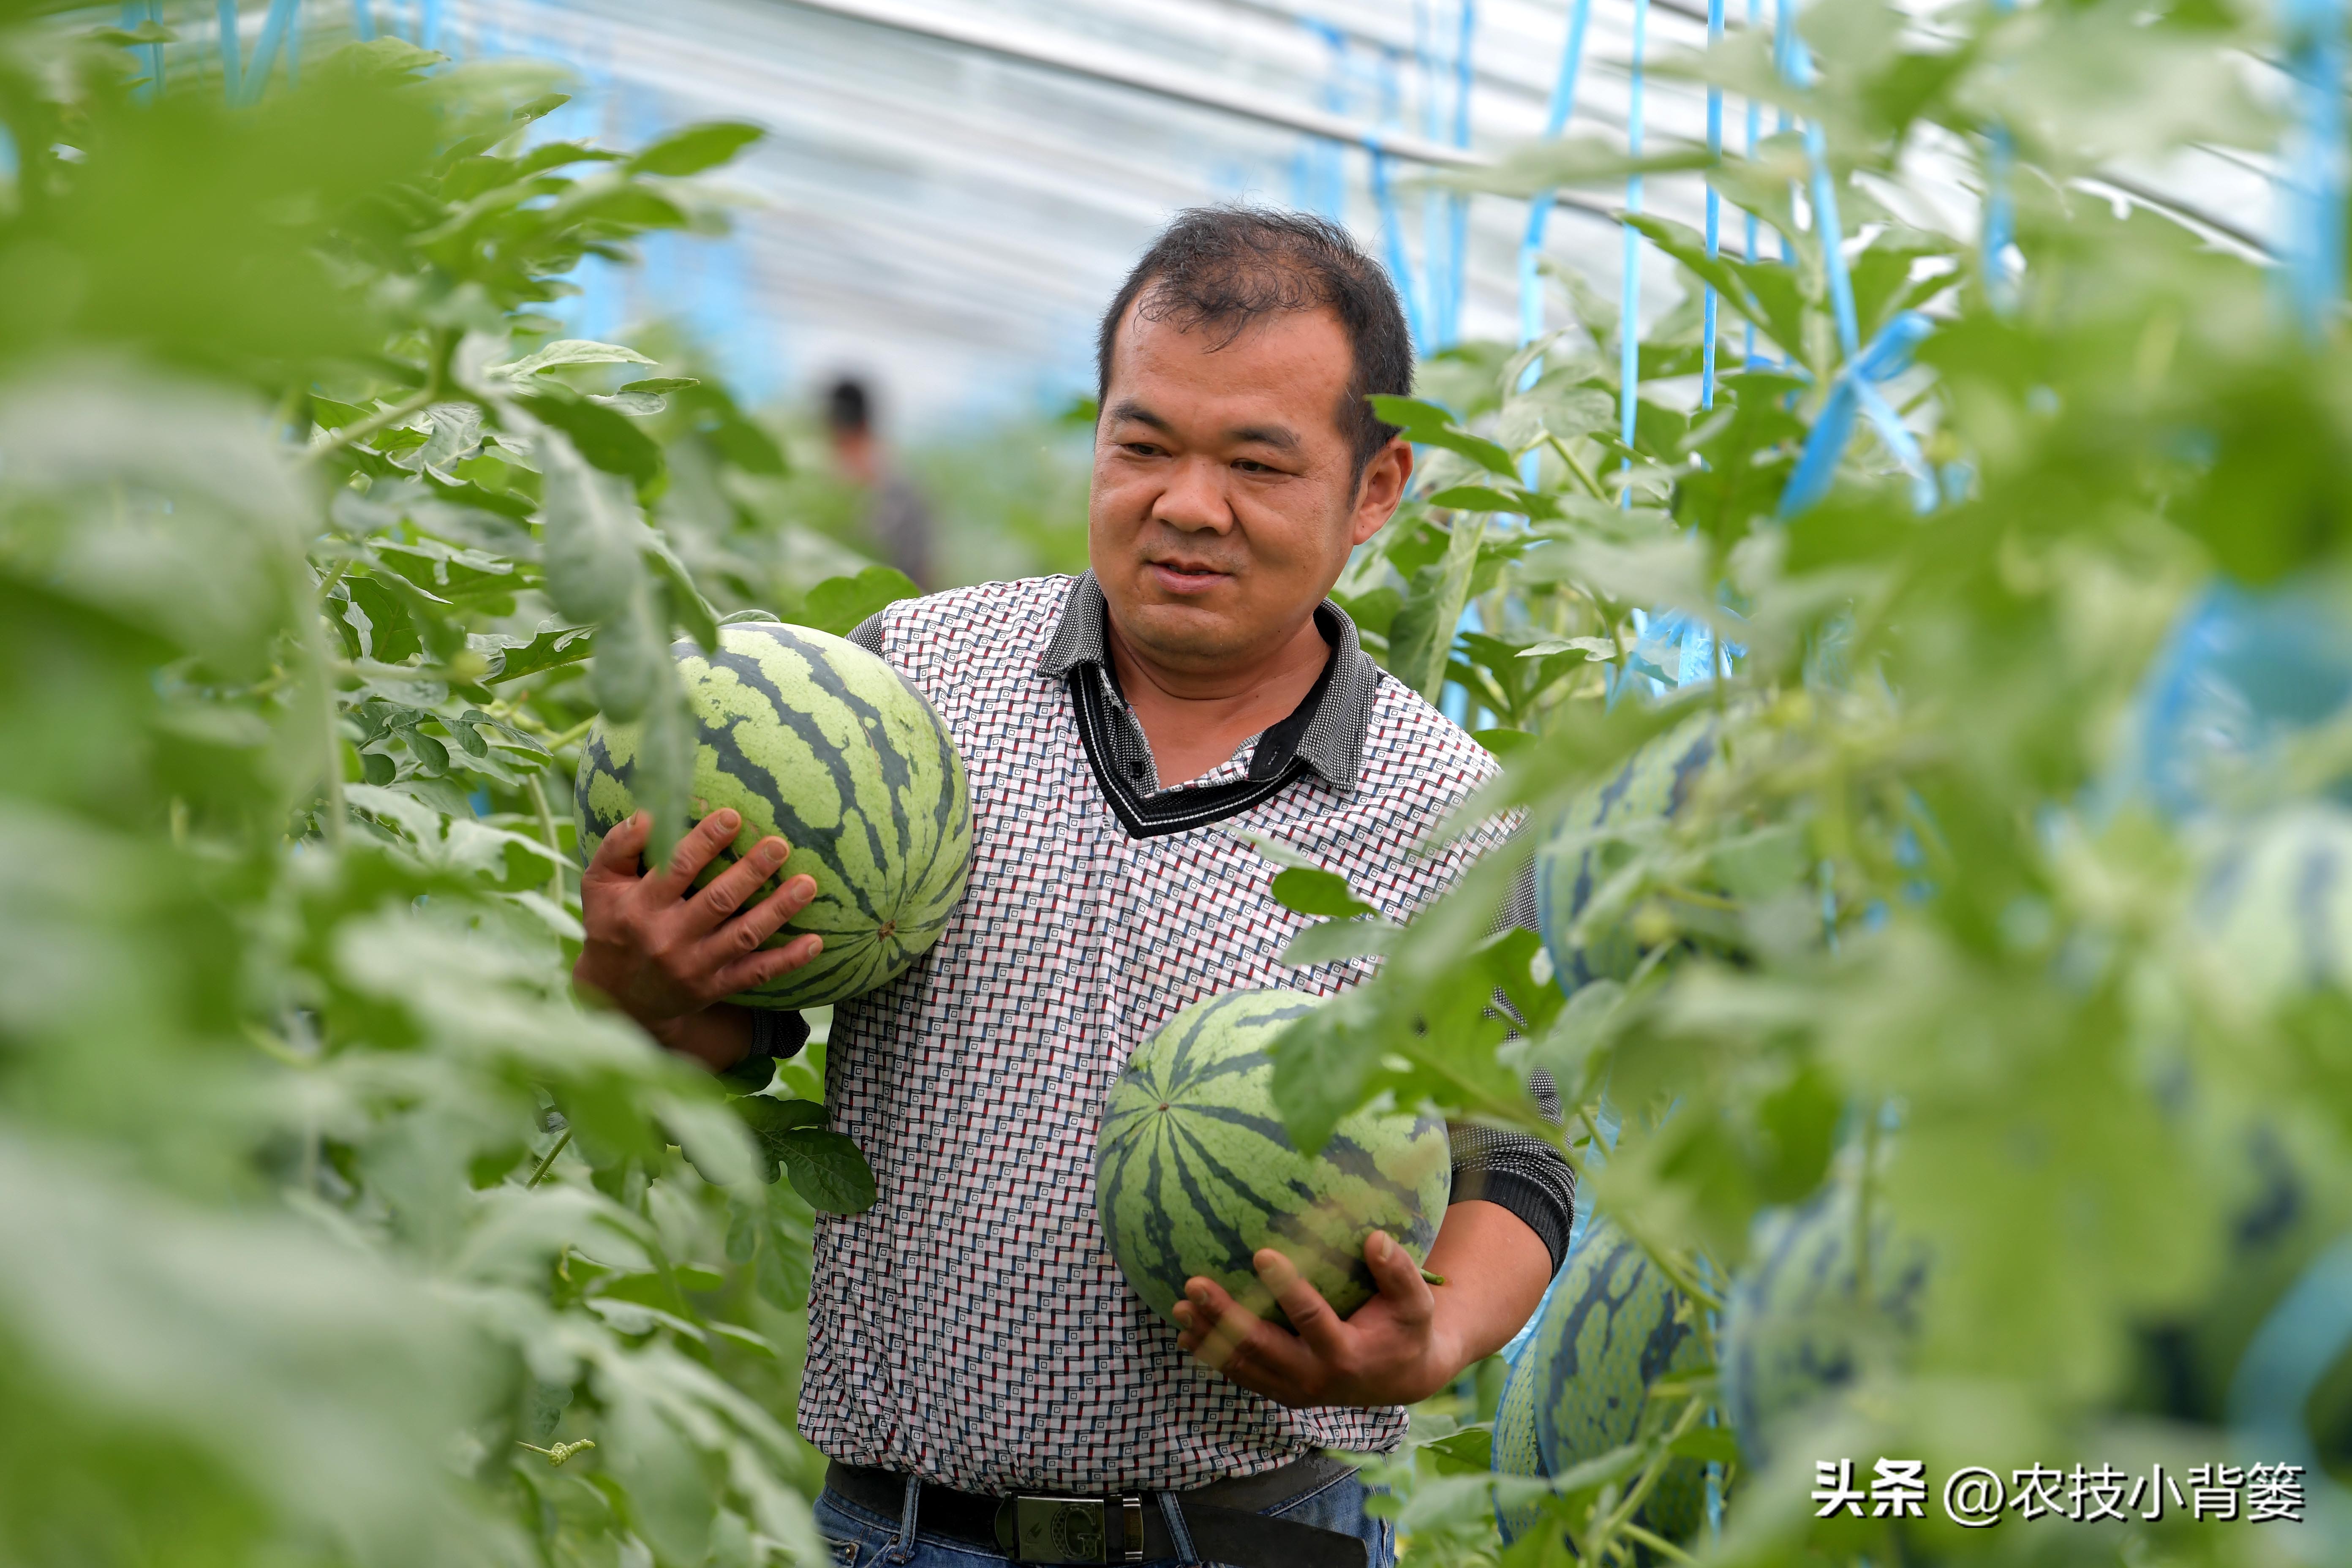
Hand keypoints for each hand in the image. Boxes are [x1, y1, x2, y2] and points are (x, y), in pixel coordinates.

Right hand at [573, 809, 821, 1066]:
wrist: (616, 997)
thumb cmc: (612, 926)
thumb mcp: (600, 885)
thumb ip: (619, 846)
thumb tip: (648, 812)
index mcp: (640, 907)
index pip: (677, 868)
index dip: (706, 841)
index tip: (733, 816)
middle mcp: (668, 938)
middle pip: (718, 901)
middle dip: (752, 871)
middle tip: (780, 844)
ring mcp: (694, 967)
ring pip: (744, 936)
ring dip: (779, 910)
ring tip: (809, 884)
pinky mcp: (714, 988)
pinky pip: (756, 974)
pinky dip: (788, 960)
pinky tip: (816, 941)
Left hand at [1170, 1230, 1459, 1408]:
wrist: (1401, 1378)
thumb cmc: (1407, 1329)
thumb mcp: (1415, 1303)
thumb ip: (1399, 1272)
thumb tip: (1376, 1238)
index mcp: (1347, 1355)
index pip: (1312, 1319)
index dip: (1287, 1288)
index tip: (1261, 1253)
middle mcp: (1315, 1379)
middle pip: (1262, 1347)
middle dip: (1225, 1315)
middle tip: (1193, 1284)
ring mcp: (1295, 1391)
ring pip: (1244, 1365)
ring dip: (1209, 1336)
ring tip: (1178, 1307)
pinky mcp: (1282, 1393)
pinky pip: (1242, 1375)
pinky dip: (1214, 1357)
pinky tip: (1187, 1334)